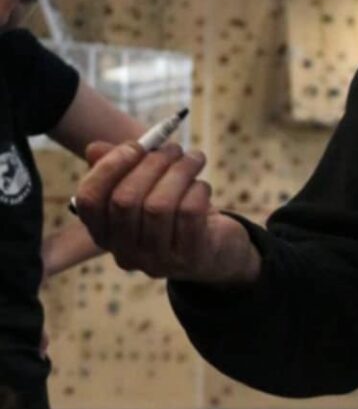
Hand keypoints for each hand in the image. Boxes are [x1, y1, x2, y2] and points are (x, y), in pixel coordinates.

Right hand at [73, 140, 261, 285]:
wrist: (216, 246)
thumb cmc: (174, 208)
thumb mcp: (146, 184)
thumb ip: (120, 165)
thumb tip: (95, 149)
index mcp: (104, 233)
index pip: (89, 201)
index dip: (109, 168)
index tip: (135, 146)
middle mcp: (124, 253)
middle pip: (124, 201)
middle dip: (151, 164)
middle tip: (172, 148)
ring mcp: (157, 262)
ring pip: (159, 206)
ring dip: (179, 172)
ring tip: (193, 159)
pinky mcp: (190, 259)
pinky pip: (188, 214)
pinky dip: (197, 191)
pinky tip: (201, 186)